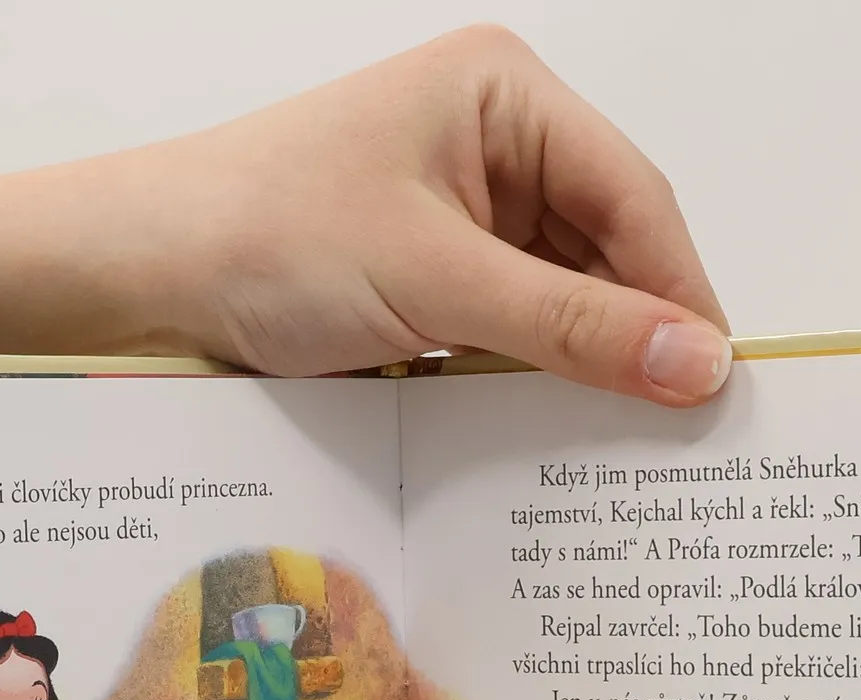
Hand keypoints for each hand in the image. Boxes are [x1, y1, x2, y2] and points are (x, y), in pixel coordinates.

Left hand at [0, 28, 731, 404]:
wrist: (143, 276)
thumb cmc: (270, 238)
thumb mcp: (437, 283)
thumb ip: (572, 326)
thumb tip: (700, 364)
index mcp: (504, 95)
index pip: (632, 198)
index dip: (681, 292)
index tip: (717, 383)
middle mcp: (494, 141)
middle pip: (607, 247)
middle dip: (638, 333)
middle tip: (681, 431)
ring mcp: (461, 208)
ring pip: (564, 294)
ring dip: (587, 362)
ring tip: (627, 443)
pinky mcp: (431, 271)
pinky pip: (513, 323)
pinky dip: (534, 373)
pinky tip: (554, 425)